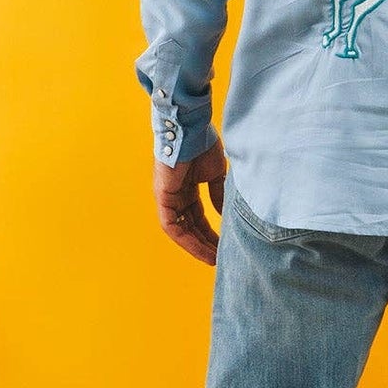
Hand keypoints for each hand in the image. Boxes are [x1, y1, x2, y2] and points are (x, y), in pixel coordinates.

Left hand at [154, 140, 227, 265]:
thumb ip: (218, 195)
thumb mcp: (216, 175)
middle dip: (205, 243)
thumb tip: (225, 214)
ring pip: (181, 230)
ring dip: (197, 246)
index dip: (210, 233)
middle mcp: (175, 195)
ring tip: (214, 259)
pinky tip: (202, 249)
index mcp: (187, 188)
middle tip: (221, 258)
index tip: (223, 245)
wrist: (191, 128)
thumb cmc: (203, 144)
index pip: (198, 217)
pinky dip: (187, 240)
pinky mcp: (162, 197)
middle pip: (190, 226)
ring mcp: (167, 197)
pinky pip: (172, 226)